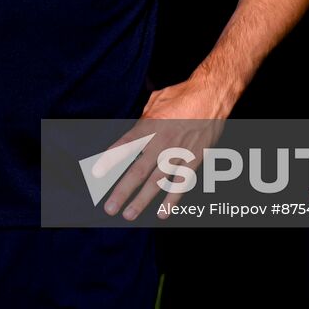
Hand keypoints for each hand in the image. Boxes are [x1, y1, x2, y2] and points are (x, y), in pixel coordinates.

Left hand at [97, 81, 225, 221]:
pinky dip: (172, 200)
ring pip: (158, 182)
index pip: (125, 146)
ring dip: (142, 200)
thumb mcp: (155, 101)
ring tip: (129, 214)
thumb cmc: (182, 94)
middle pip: (138, 170)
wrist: (212, 96)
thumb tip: (135, 130)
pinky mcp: (194, 160)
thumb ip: (143, 120)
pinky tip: (162, 213)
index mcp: (149, 126)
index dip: (110, 160)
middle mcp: (161, 142)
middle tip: (110, 207)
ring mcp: (178, 153)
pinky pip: (181, 184)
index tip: (96, 174)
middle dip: (122, 191)